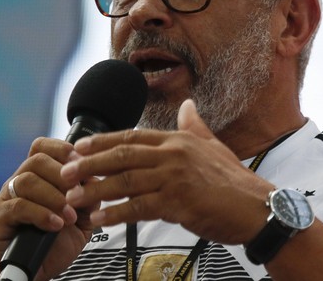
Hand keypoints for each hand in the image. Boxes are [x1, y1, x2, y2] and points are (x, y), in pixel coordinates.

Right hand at [0, 138, 98, 280]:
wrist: (34, 271)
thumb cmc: (56, 241)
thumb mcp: (82, 217)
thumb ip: (89, 196)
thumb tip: (97, 179)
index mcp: (39, 176)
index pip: (43, 147)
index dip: (62, 149)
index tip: (81, 162)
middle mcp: (20, 182)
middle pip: (37, 160)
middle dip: (62, 174)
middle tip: (78, 192)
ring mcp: (6, 198)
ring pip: (27, 181)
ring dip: (54, 197)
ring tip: (70, 215)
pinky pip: (18, 207)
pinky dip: (42, 214)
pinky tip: (56, 224)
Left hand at [61, 99, 273, 244]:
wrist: (256, 208)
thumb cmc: (234, 180)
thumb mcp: (213, 145)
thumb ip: (194, 125)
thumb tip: (187, 105)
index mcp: (178, 140)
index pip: (132, 136)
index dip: (103, 141)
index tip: (79, 148)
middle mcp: (174, 154)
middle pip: (122, 155)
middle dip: (90, 164)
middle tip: (66, 173)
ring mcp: (176, 177)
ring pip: (126, 181)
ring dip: (96, 189)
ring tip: (75, 198)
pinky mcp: (179, 201)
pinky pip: (140, 206)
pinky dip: (117, 212)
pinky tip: (101, 218)